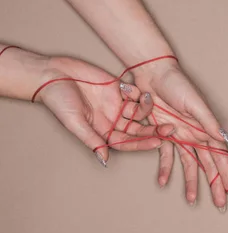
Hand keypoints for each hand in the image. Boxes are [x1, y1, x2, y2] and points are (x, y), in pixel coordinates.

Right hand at [39, 56, 173, 165]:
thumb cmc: (58, 100)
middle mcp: (112, 120)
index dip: (142, 143)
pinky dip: (137, 92)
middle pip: (138, 129)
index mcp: (103, 132)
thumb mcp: (75, 122)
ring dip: (147, 107)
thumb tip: (104, 159)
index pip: (127, 142)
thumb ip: (91, 139)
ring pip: (138, 111)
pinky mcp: (117, 88)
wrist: (52, 74)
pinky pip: (133, 93)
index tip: (158, 142)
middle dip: (154, 129)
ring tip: (149, 98)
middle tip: (170, 128)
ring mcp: (116, 104)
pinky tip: (137, 88)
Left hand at [133, 62, 227, 209]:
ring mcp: (179, 137)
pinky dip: (164, 169)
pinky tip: (163, 182)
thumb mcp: (195, 103)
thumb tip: (224, 139)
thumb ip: (208, 123)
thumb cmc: (177, 84)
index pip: (220, 157)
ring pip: (188, 165)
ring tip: (191, 200)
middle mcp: (195, 135)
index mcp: (206, 129)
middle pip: (208, 165)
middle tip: (220, 204)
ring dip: (191, 183)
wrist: (152, 74)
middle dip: (214, 185)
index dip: (226, 174)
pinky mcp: (162, 135)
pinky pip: (165, 156)